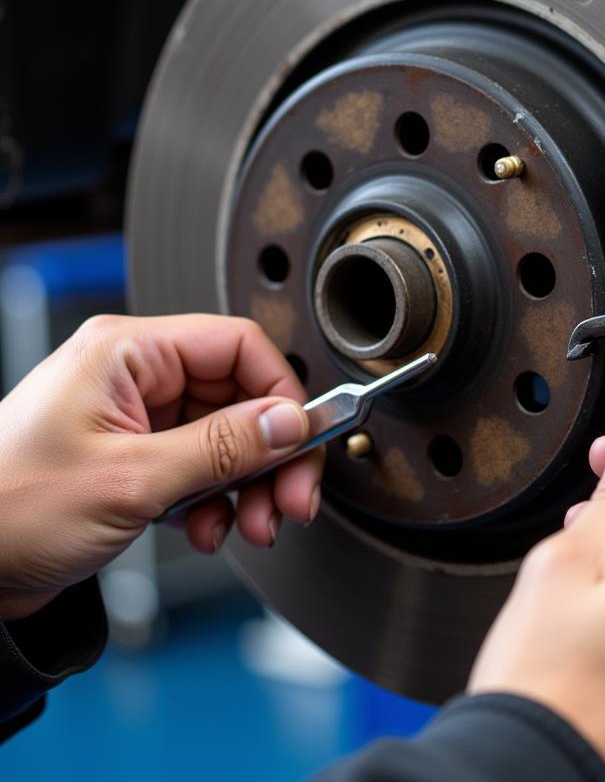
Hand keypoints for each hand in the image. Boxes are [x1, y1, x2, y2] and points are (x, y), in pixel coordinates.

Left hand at [0, 314, 321, 620]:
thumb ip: (221, 446)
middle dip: (271, 454)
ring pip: (228, 436)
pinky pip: (203, 465)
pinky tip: (208, 528)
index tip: (304, 439)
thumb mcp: (131, 480)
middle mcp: (136, 376)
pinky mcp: (137, 455)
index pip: (238, 346)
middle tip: (291, 499)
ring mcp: (137, 417)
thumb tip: (289, 423)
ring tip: (252, 524)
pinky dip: (218, 500)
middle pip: (241, 396)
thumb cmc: (4, 510)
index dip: (280, 392)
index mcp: (128, 352)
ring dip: (249, 485)